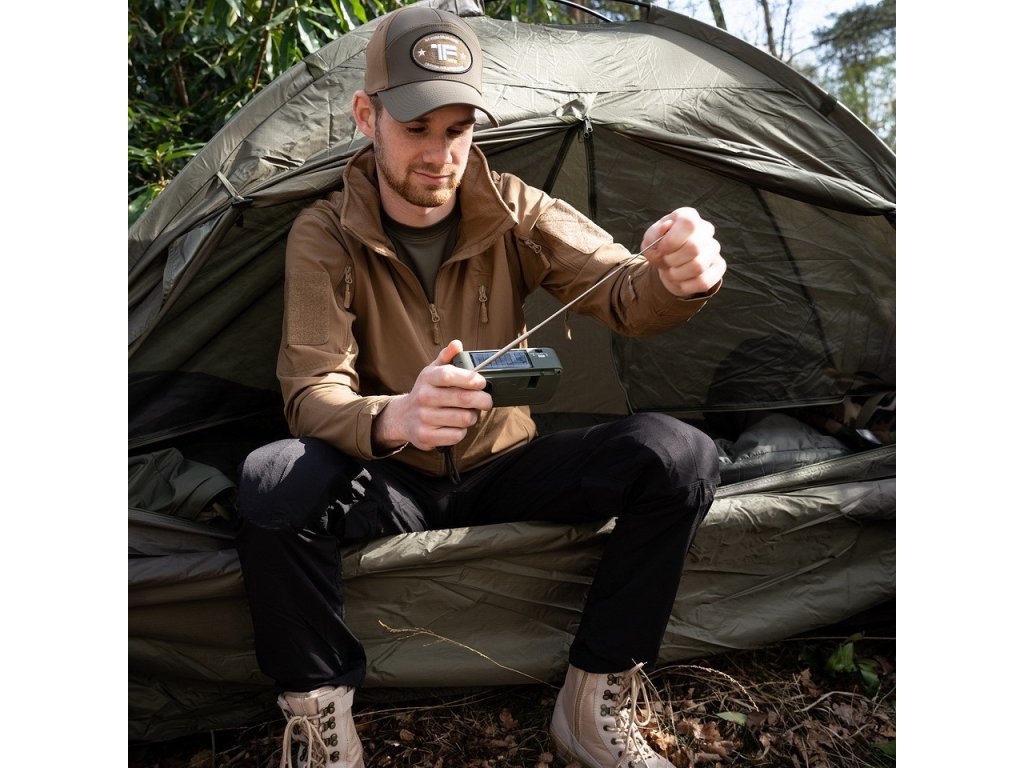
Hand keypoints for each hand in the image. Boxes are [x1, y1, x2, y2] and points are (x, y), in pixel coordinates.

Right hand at [373, 340, 492, 451]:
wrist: (402, 417)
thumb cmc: (425, 392)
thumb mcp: (432, 372)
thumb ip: (446, 357)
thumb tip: (457, 344)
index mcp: (427, 378)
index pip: (449, 375)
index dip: (469, 379)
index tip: (482, 383)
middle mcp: (423, 397)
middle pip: (463, 399)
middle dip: (482, 400)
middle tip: (487, 401)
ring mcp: (424, 418)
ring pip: (464, 418)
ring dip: (472, 416)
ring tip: (469, 413)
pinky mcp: (426, 436)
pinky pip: (457, 435)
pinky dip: (462, 431)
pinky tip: (457, 426)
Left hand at [640, 207, 725, 298]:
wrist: (669, 264)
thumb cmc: (661, 248)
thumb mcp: (650, 240)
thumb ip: (654, 234)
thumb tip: (666, 227)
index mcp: (688, 216)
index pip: (688, 224)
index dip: (672, 241)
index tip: (662, 249)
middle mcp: (705, 229)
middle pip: (694, 248)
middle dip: (672, 260)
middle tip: (666, 261)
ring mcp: (714, 248)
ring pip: (698, 267)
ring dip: (677, 274)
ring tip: (672, 271)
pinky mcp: (719, 266)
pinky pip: (704, 282)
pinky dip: (686, 286)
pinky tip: (681, 280)